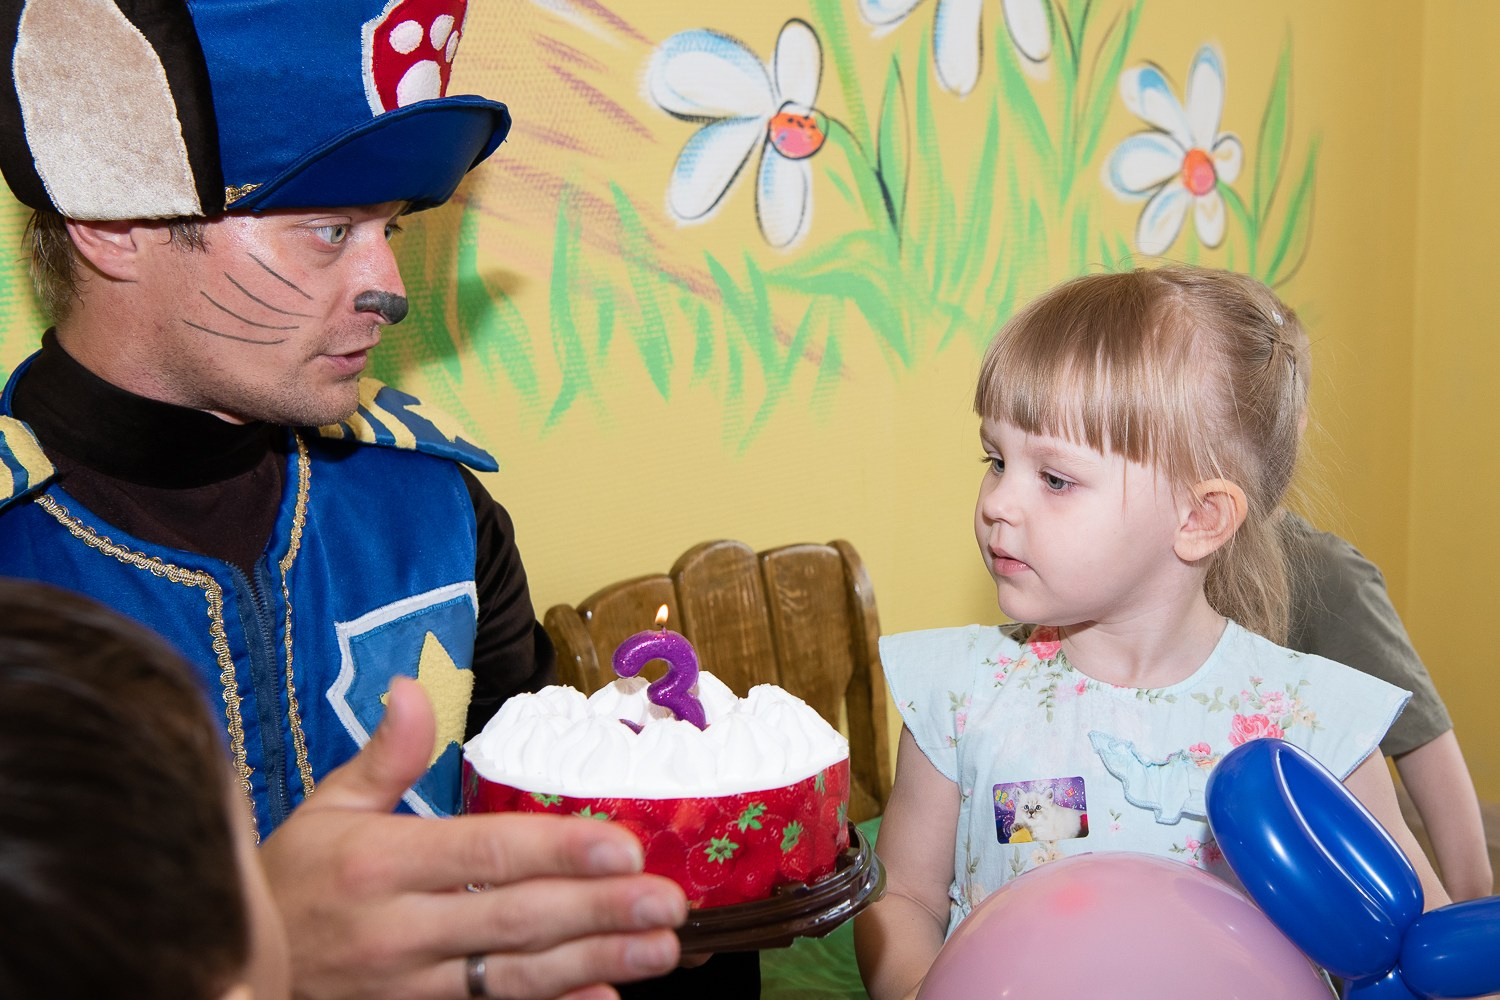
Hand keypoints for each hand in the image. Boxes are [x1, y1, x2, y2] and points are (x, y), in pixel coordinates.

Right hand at [260, 678, 687, 999]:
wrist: (229, 965)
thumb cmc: (291, 883)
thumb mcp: (326, 809)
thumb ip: (384, 756)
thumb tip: (413, 688)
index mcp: (379, 863)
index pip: (486, 853)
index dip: (559, 851)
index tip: (625, 847)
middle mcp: (395, 930)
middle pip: (515, 918)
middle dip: (599, 910)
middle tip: (669, 902)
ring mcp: (403, 989)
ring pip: (515, 978)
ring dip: (595, 964)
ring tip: (660, 949)